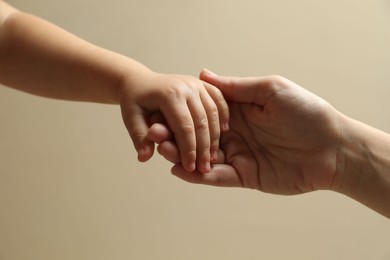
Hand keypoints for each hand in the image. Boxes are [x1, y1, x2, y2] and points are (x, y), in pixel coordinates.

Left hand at [119, 70, 228, 172]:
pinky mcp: (203, 84)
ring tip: (213, 157)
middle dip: (204, 148)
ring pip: (213, 112)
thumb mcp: (131, 118)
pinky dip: (223, 116)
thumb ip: (139, 138)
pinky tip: (223, 133)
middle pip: (202, 121)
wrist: (141, 81)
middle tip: (204, 169)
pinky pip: (219, 100)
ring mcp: (197, 84)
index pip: (184, 127)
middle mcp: (186, 86)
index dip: (188, 150)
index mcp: (169, 94)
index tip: (190, 169)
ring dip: (215, 136)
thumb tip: (144, 157)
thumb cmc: (135, 101)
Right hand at [153, 70, 344, 194]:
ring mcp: (239, 155)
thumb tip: (203, 74)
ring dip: (181, 155)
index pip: (203, 113)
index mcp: (239, 111)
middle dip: (175, 135)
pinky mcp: (245, 176)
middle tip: (153, 133)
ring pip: (204, 157)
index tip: (160, 112)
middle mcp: (235, 133)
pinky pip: (218, 177)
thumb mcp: (269, 90)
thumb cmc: (306, 111)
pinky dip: (198, 175)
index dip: (182, 113)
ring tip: (160, 150)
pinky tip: (180, 170)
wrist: (333, 146)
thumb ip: (235, 87)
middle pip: (198, 136)